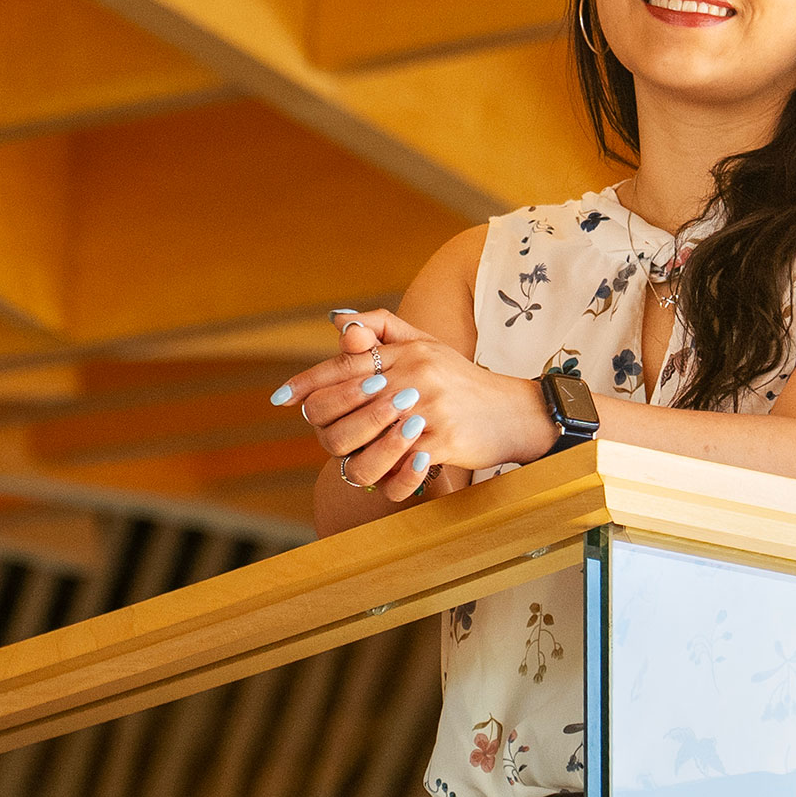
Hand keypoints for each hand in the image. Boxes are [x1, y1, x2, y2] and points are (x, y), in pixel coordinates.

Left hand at [272, 309, 555, 498]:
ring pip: (363, 441)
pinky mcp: (443, 440)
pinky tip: (389, 471)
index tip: (281, 397)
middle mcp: (413, 377)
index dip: (307, 382)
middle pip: (343, 404)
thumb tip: (338, 322)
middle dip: (325, 423)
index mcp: (405, 354)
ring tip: (359, 453)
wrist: (514, 411)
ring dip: (356, 451)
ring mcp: (427, 410)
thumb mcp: (425, 345)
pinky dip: (390, 474)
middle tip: (326, 430)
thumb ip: (382, 330)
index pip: (344, 364)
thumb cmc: (462, 380)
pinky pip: (397, 465)